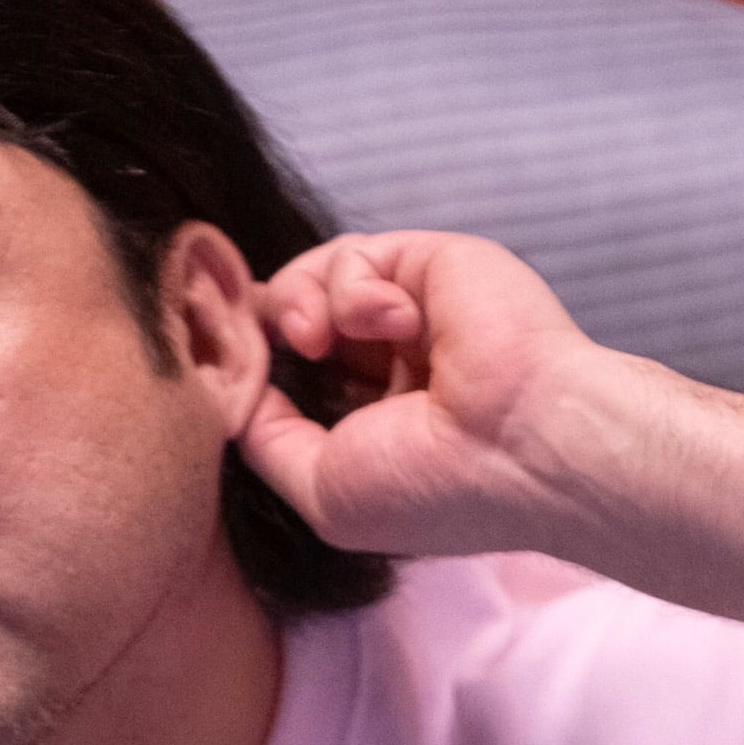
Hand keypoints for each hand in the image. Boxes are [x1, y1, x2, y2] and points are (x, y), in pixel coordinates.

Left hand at [240, 230, 607, 556]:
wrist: (522, 446)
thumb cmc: (435, 487)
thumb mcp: (323, 489)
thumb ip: (267, 438)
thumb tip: (235, 388)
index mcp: (374, 420)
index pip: (293, 376)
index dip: (251, 366)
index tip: (221, 369)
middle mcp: (391, 363)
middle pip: (292, 320)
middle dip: (265, 331)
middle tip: (270, 350)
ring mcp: (411, 312)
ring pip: (311, 280)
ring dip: (300, 305)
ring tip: (318, 336)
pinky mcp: (428, 264)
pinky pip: (350, 255)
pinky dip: (353, 289)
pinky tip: (396, 323)